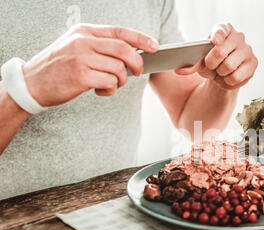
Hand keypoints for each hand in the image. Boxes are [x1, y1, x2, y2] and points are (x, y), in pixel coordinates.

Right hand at [22, 23, 158, 106]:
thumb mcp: (77, 47)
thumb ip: (100, 46)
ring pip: (118, 68)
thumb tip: (132, 52)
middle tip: (137, 72)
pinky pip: (110, 82)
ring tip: (110, 84)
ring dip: (121, 81)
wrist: (33, 82)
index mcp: (85, 31)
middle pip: (124, 50)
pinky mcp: (80, 76)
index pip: (120, 31)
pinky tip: (101, 90)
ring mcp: (81, 57)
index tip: (155, 46)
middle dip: (137, 63)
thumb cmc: (60, 67)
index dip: (141, 38)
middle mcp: (83, 41)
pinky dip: (110, 89)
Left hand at [175, 23, 257, 89]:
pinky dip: (227, 82)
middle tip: (211, 67)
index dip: (217, 35)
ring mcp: (248, 49)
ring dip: (220, 74)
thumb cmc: (211, 62)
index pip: (221, 29)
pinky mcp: (253, 63)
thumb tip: (178, 70)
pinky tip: (227, 79)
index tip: (214, 41)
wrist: (224, 73)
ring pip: (229, 67)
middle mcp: (238, 37)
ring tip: (219, 73)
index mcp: (224, 30)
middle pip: (220, 53)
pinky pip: (236, 77)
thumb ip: (191, 64)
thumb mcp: (199, 61)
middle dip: (211, 64)